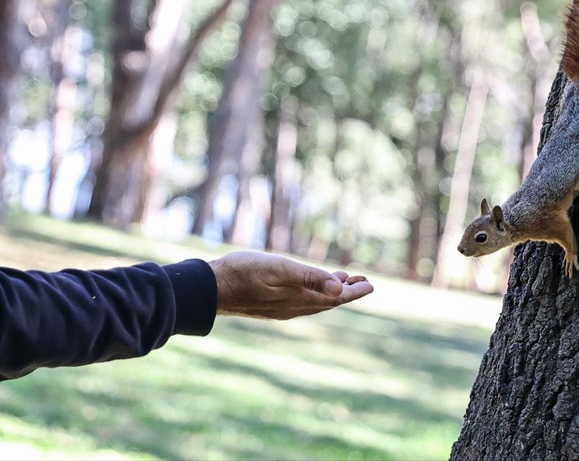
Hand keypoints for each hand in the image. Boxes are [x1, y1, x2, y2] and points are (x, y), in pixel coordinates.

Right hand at [208, 251, 373, 318]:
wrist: (208, 288)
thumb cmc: (243, 273)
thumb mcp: (280, 269)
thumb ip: (310, 278)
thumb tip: (339, 290)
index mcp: (299, 299)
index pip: (336, 297)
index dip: (355, 291)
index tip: (371, 284)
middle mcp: (293, 308)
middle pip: (328, 302)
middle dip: (347, 292)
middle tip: (364, 281)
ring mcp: (281, 308)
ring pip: (315, 302)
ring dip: (332, 292)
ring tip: (344, 281)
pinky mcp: (270, 305)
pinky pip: (302, 302)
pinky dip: (315, 293)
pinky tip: (311, 287)